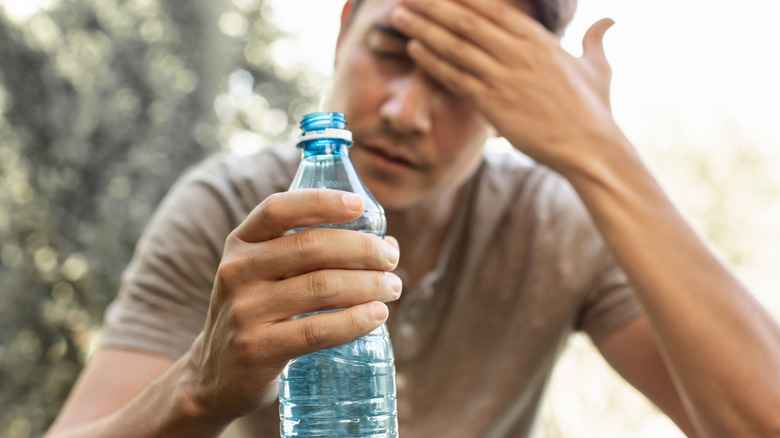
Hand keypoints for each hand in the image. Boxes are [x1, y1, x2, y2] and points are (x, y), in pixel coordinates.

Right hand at [183, 189, 400, 421]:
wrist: (217, 377)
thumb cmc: (260, 315)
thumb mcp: (268, 275)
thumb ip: (316, 255)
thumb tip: (387, 245)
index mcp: (241, 243)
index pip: (278, 209)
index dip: (321, 202)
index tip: (360, 204)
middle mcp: (238, 271)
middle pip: (311, 246)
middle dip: (362, 249)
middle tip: (390, 259)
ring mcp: (245, 311)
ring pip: (321, 287)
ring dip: (368, 284)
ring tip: (393, 287)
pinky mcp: (258, 349)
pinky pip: (317, 329)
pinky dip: (355, 320)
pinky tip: (378, 315)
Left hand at [391, 0, 624, 175]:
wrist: (590, 147)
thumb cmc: (594, 109)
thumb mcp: (598, 67)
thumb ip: (596, 39)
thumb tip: (610, 20)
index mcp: (538, 38)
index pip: (492, 5)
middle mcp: (517, 52)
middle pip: (465, 20)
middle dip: (432, 5)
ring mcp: (503, 77)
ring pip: (454, 46)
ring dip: (423, 29)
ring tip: (398, 16)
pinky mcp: (493, 104)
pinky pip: (455, 78)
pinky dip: (433, 62)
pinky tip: (413, 50)